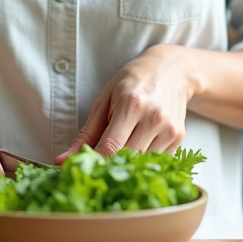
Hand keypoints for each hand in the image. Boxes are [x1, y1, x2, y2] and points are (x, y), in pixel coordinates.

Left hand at [56, 45, 193, 162]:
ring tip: (120, 149)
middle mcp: (152, 118)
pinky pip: (155, 160)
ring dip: (127, 163)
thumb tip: (63, 160)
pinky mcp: (178, 137)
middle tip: (97, 165)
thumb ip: (86, 133)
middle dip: (109, 165)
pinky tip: (139, 143)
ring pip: (141, 163)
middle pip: (125, 159)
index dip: (94, 163)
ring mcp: (168, 129)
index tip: (82, 170)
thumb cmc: (133, 82)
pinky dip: (143, 158)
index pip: (109, 147)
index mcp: (130, 105)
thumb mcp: (105, 100)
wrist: (172, 71)